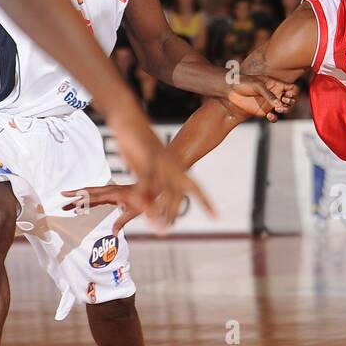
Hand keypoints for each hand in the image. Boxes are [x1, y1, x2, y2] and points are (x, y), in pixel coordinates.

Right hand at [61, 182, 145, 234]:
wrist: (151, 189)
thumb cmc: (144, 200)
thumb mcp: (133, 213)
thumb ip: (121, 222)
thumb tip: (113, 235)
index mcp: (113, 194)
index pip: (93, 198)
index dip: (81, 201)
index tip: (71, 204)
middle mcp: (109, 190)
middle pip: (88, 191)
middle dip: (74, 195)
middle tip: (62, 199)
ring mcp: (110, 189)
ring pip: (90, 191)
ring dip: (78, 195)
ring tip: (67, 200)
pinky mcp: (111, 191)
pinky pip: (96, 193)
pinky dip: (87, 196)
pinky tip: (81, 201)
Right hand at [101, 107, 213, 229]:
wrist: (129, 116)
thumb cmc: (139, 139)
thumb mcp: (147, 163)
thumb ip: (151, 178)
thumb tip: (151, 193)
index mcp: (176, 166)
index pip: (196, 187)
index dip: (205, 202)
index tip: (216, 217)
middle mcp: (171, 165)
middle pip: (181, 193)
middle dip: (178, 212)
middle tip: (175, 229)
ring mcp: (159, 162)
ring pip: (166, 191)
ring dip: (164, 211)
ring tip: (163, 229)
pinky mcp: (145, 159)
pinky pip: (146, 182)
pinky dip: (144, 196)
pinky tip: (144, 209)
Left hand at [227, 76, 297, 120]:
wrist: (231, 91)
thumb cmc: (244, 83)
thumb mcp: (257, 86)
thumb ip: (269, 94)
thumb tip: (279, 104)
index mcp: (276, 84)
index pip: (292, 88)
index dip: (293, 92)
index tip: (287, 95)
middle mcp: (275, 94)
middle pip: (291, 100)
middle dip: (290, 102)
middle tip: (283, 102)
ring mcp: (270, 103)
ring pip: (285, 109)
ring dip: (284, 110)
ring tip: (278, 109)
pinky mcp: (264, 112)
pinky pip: (274, 117)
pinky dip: (274, 118)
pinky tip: (269, 115)